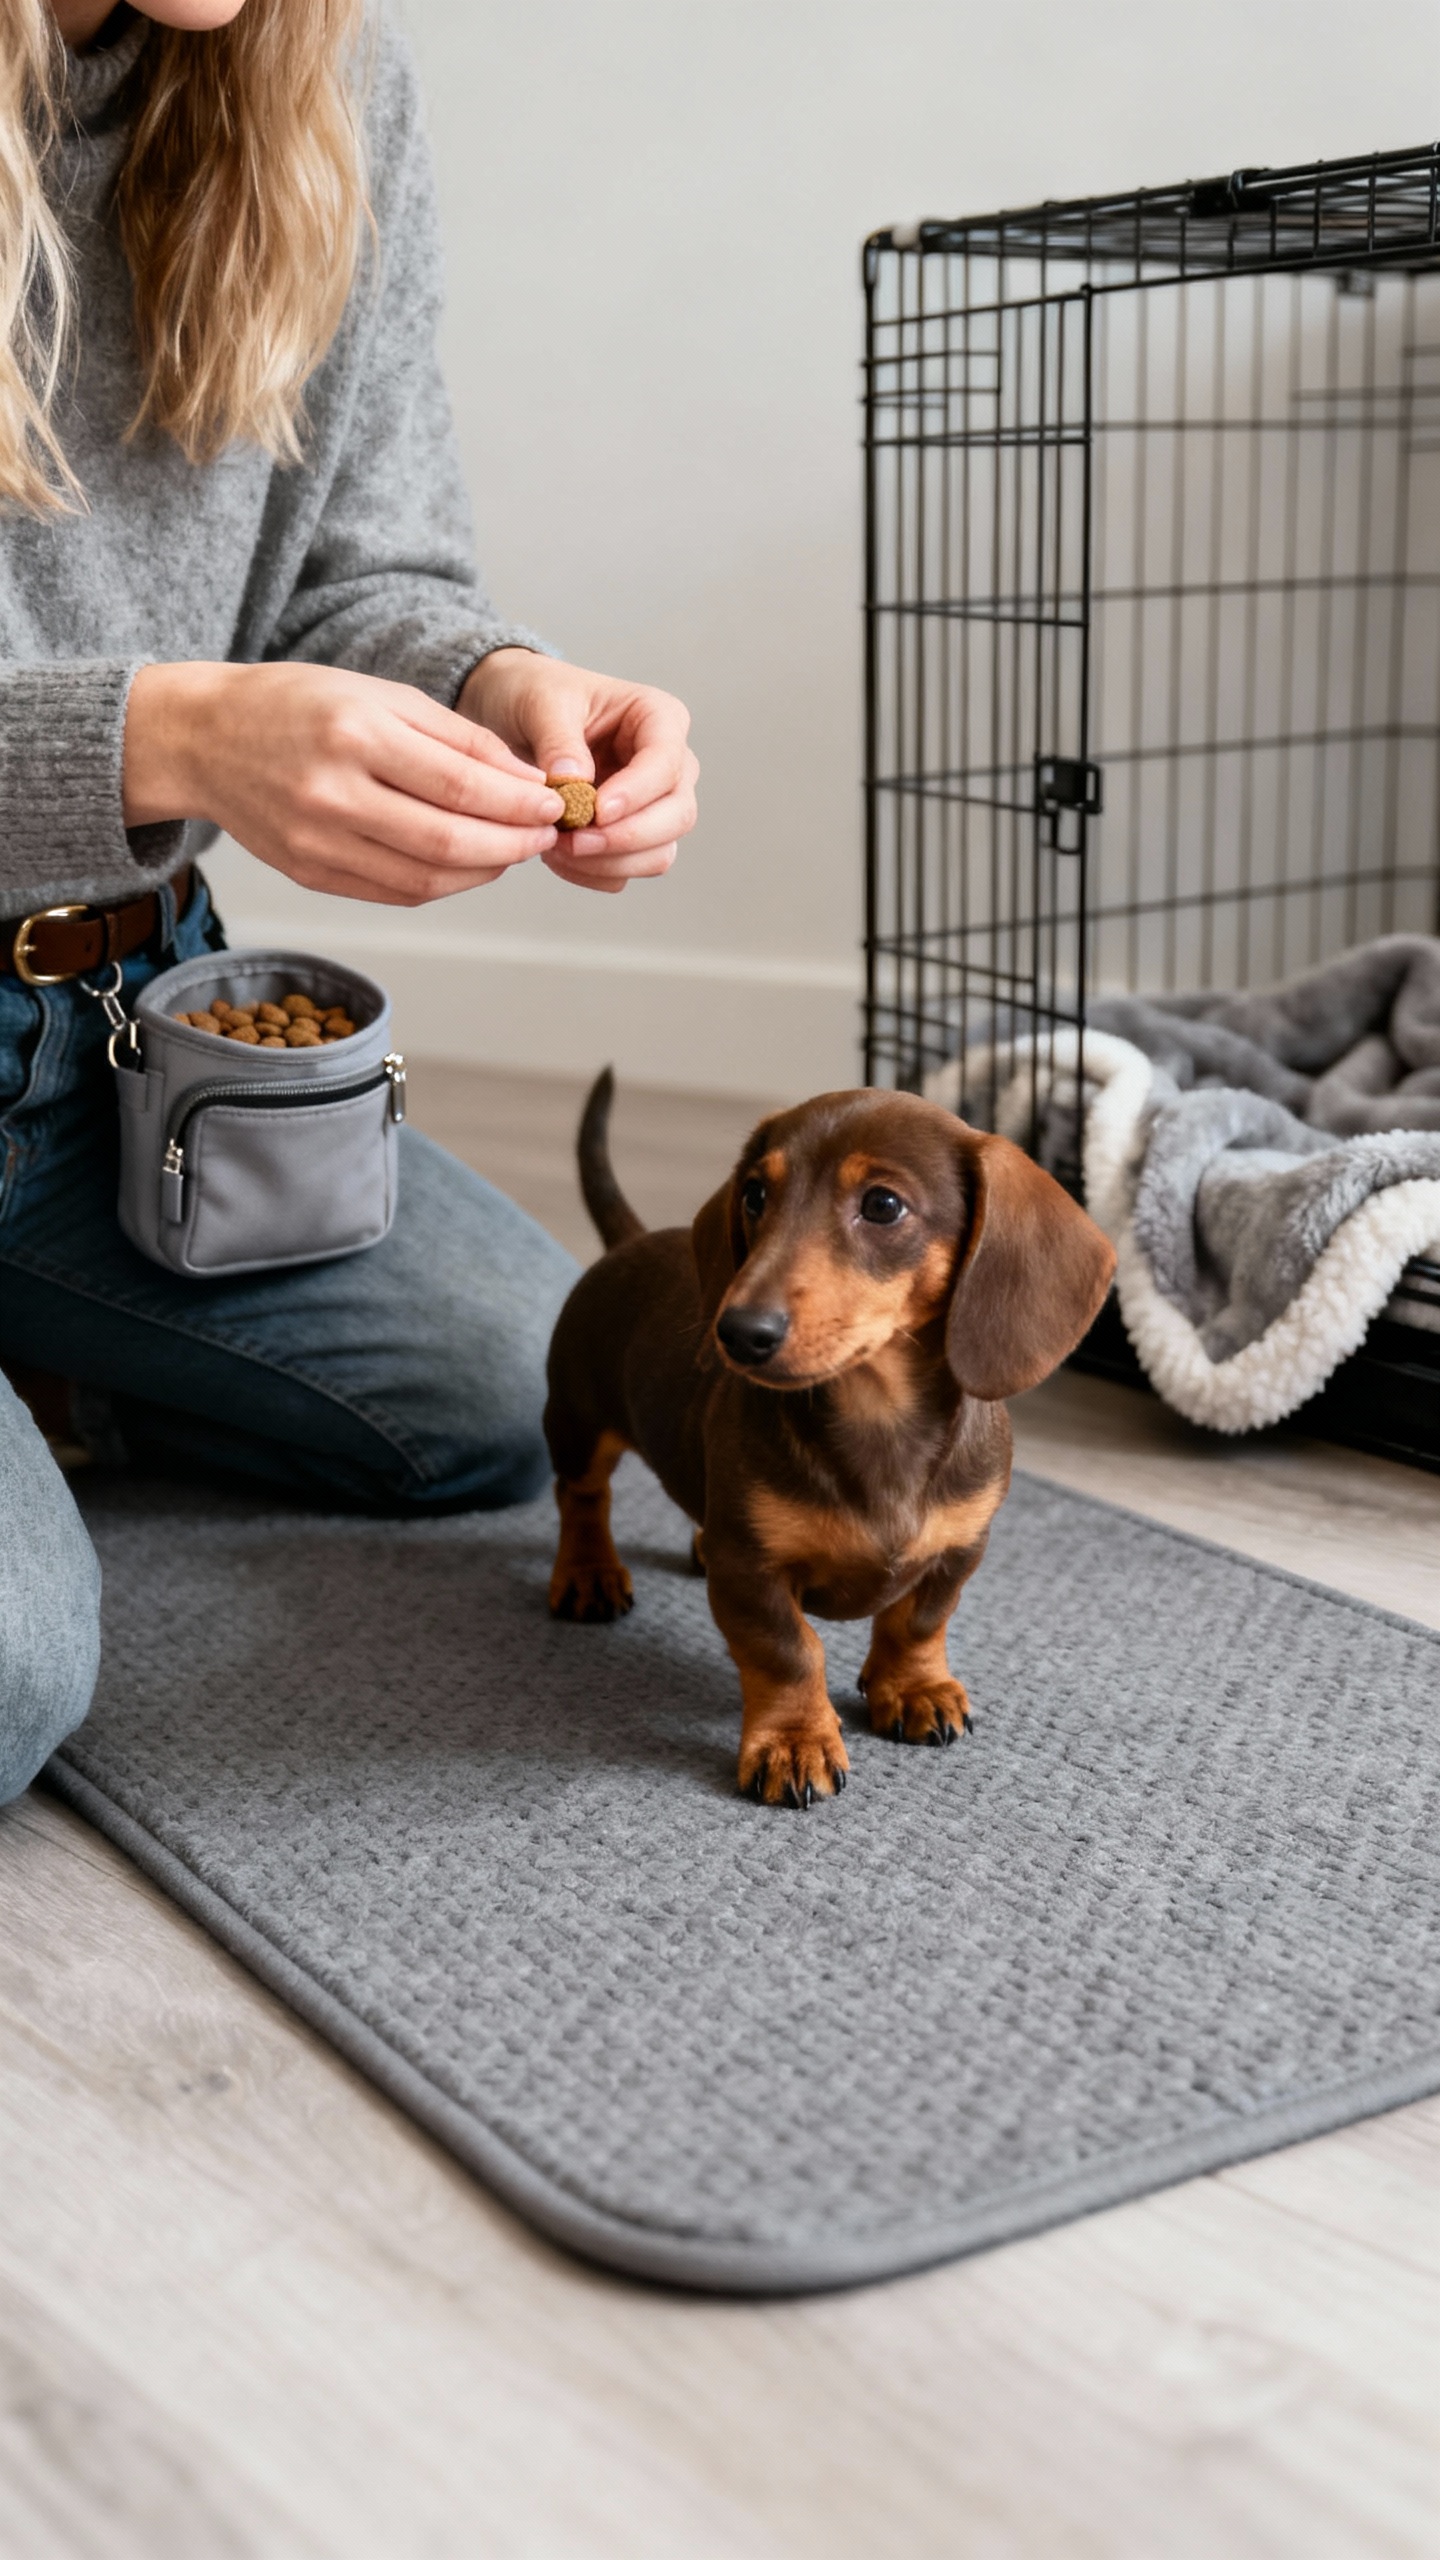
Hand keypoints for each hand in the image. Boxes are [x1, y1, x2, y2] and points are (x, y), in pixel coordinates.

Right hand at [123, 660, 564, 906]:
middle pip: (449, 841)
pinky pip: (393, 892)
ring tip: (511, 850)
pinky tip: (466, 865)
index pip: (461, 785)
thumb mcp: (377, 693)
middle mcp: (333, 792)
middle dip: (511, 843)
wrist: (203, 739)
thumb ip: (454, 737)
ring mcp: (317, 841)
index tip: (552, 804)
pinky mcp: (309, 874)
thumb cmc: (297, 704)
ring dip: (483, 871)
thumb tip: (525, 781)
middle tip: (543, 835)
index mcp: (355, 732)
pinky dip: (442, 884)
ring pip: (425, 879)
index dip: (518, 803)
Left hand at [458, 649, 697, 895]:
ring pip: (660, 853)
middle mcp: (669, 765)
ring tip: (557, 847)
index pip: (666, 763)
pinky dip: (594, 872)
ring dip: (609, 862)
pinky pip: (627, 870)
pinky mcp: (633, 836)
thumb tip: (574, 781)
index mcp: (659, 718)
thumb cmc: (539, 696)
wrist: (518, 718)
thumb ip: (558, 740)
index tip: (597, 811)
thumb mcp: (542, 703)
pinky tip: (557, 856)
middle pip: (678, 815)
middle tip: (573, 841)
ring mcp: (655, 805)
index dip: (636, 793)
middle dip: (627, 837)